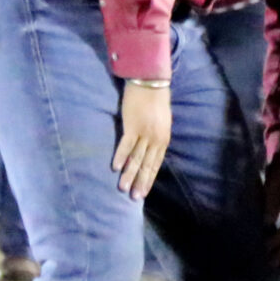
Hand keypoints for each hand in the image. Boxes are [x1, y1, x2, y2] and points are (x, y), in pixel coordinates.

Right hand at [113, 80, 171, 198]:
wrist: (151, 82)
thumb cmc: (156, 101)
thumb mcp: (162, 122)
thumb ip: (157, 137)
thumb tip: (151, 149)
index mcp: (163, 139)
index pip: (156, 164)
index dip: (149, 179)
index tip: (143, 192)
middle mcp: (156, 139)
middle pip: (147, 165)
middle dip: (140, 182)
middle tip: (134, 198)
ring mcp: (144, 133)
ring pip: (136, 158)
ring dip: (129, 174)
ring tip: (122, 187)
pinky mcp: (132, 125)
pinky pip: (126, 144)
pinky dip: (121, 156)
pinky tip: (116, 167)